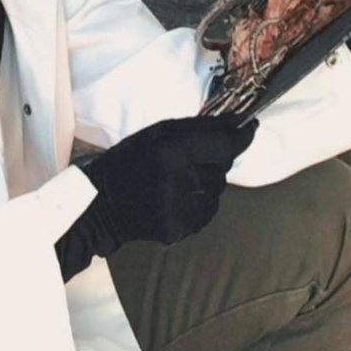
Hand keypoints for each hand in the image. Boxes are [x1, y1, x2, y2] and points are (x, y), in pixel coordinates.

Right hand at [84, 116, 257, 246]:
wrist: (101, 204)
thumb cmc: (128, 160)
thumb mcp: (157, 133)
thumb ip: (196, 127)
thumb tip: (235, 121)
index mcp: (172, 153)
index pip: (225, 146)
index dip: (242, 136)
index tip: (250, 126)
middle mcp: (181, 182)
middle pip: (222, 168)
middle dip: (214, 160)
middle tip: (191, 158)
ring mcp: (182, 210)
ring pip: (217, 190)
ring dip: (206, 182)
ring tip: (179, 180)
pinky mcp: (181, 229)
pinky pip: (207, 211)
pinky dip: (200, 201)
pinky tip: (178, 197)